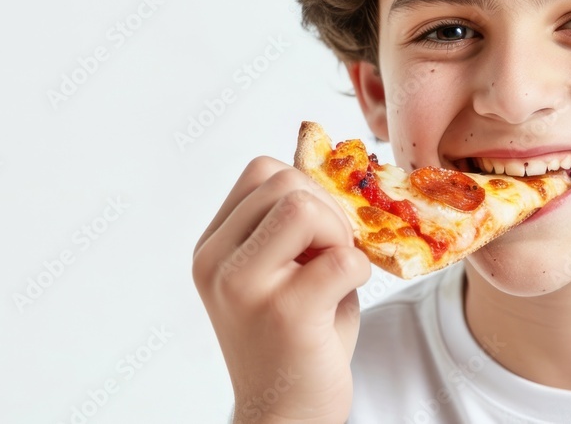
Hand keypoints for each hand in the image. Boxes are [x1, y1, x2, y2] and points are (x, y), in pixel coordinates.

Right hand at [193, 157, 370, 423]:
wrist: (285, 418)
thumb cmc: (290, 342)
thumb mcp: (276, 274)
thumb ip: (291, 226)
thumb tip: (338, 176)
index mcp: (212, 247)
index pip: (262, 172)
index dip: (304, 189)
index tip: (318, 231)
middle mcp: (217, 262)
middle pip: (285, 181)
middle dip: (327, 209)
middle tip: (333, 253)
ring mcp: (245, 287)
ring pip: (305, 207)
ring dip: (338, 233)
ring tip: (335, 272)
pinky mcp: (285, 313)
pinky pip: (342, 258)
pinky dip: (359, 270)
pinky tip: (345, 296)